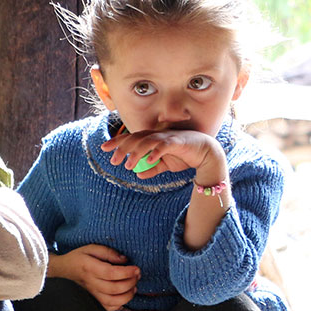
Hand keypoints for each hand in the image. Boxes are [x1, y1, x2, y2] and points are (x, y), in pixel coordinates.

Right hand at [50, 244, 138, 310]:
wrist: (63, 269)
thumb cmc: (79, 257)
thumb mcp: (91, 248)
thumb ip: (108, 252)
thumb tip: (125, 260)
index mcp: (89, 268)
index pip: (111, 273)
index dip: (127, 272)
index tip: (137, 269)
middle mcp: (90, 282)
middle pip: (114, 288)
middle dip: (130, 283)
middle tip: (137, 275)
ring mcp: (91, 294)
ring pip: (112, 301)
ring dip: (127, 295)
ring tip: (134, 287)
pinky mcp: (93, 300)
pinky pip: (108, 307)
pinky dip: (119, 304)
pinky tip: (124, 296)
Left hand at [100, 129, 226, 184]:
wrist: (206, 154)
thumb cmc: (184, 156)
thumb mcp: (166, 165)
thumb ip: (152, 169)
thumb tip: (138, 175)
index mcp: (153, 139)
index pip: (131, 137)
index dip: (117, 141)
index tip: (103, 148)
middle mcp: (158, 135)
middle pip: (136, 138)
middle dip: (122, 148)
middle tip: (113, 160)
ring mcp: (167, 137)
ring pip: (147, 141)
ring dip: (136, 152)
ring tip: (128, 165)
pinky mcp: (178, 142)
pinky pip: (164, 145)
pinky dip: (156, 152)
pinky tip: (148, 160)